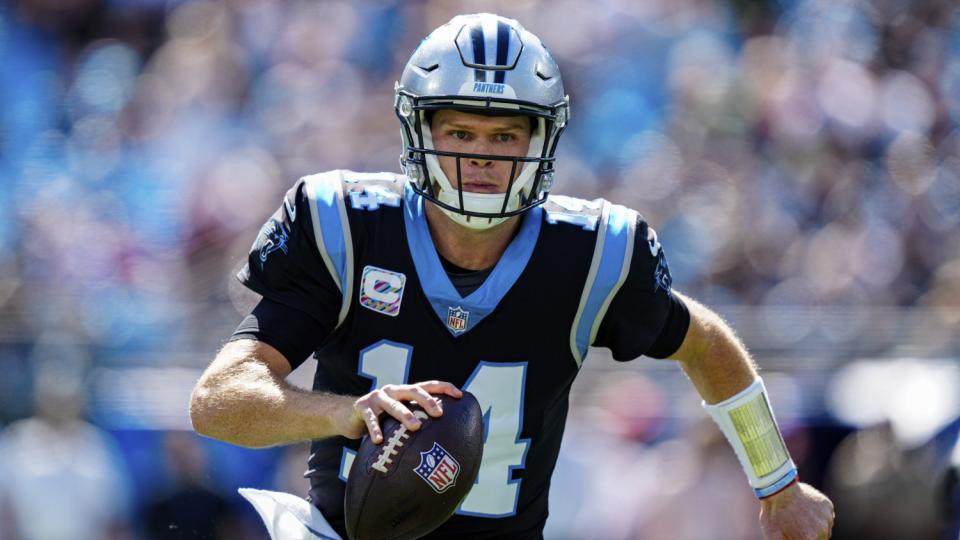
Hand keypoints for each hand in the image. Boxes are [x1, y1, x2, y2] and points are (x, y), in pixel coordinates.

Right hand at [344, 381, 462, 443]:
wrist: (348, 416)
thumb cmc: (382, 421)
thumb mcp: (399, 417)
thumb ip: (416, 421)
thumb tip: (444, 439)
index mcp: (405, 391)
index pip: (428, 385)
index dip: (444, 388)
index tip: (460, 396)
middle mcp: (393, 391)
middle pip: (413, 390)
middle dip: (427, 401)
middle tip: (438, 414)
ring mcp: (377, 397)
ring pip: (393, 405)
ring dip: (405, 415)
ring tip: (415, 427)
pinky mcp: (362, 407)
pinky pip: (371, 419)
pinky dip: (376, 430)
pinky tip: (379, 441)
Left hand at [760, 482, 834, 539]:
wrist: (778, 488)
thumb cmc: (774, 513)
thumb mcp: (773, 535)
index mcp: (810, 539)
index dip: (800, 537)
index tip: (795, 532)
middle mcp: (823, 530)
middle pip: (820, 538)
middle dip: (809, 534)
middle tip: (796, 524)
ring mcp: (827, 516)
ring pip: (824, 527)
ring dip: (815, 524)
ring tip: (800, 515)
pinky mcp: (828, 505)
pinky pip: (826, 514)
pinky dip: (818, 512)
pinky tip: (805, 507)